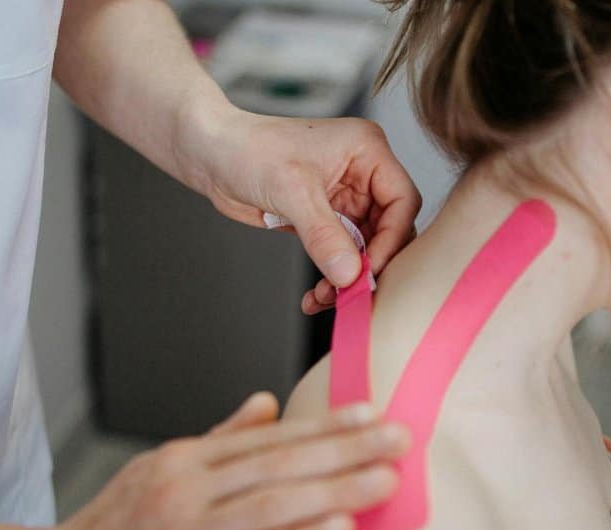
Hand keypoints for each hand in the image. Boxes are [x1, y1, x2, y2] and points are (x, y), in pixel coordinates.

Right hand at [32, 393, 409, 529]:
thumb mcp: (157, 472)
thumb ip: (217, 441)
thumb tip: (266, 403)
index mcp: (183, 460)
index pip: (268, 437)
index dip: (324, 425)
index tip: (372, 412)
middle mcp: (186, 488)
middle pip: (280, 462)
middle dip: (347, 448)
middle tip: (400, 437)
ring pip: (273, 503)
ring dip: (338, 489)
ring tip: (387, 478)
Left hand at [178, 105, 420, 309]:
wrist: (209, 154)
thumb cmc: (247, 149)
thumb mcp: (291, 190)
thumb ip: (324, 234)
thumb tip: (350, 274)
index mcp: (367, 151)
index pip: (402, 200)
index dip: (391, 239)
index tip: (370, 270)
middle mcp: (362, 173)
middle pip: (388, 229)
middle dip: (368, 265)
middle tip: (350, 293)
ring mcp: (344, 198)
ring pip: (364, 248)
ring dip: (346, 278)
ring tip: (323, 298)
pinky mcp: (324, 218)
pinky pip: (340, 255)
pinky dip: (331, 278)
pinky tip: (315, 295)